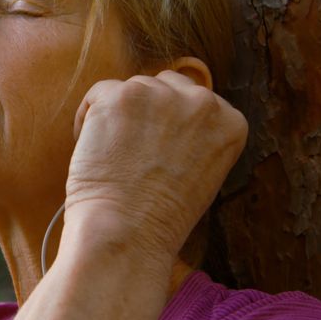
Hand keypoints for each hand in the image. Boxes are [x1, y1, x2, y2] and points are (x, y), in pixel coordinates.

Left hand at [66, 70, 247, 260]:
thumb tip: (170, 116)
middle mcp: (202, 102)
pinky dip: (90, 118)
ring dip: (119, 115)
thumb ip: (196, 137)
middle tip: (130, 150)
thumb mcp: (202, 174)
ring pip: (132, 89)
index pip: (197, 101)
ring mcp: (160, 95)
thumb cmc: (160, 218)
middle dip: (147, 112)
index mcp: (231, 122)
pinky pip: (99, 93)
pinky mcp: (119, 96)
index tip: (157, 148)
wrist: (127, 233)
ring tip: (112, 155)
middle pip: (166, 86)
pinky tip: (90, 147)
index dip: (172, 123)